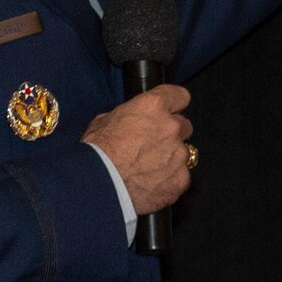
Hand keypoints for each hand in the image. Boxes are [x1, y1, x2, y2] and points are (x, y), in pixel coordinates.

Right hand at [82, 84, 193, 215]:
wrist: (99, 185)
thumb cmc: (96, 152)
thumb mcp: (105, 121)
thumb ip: (128, 117)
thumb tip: (132, 121)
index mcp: (153, 107)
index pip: (180, 96)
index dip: (175, 104)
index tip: (172, 110)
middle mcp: (172, 127)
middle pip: (184, 126)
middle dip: (172, 134)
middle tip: (153, 145)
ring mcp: (179, 154)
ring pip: (183, 153)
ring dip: (171, 158)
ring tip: (148, 169)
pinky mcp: (181, 179)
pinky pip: (181, 176)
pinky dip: (170, 180)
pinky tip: (152, 184)